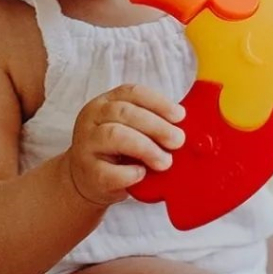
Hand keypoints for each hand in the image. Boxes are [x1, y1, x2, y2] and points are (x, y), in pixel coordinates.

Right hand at [63, 85, 185, 205]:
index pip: (132, 92)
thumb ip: (153, 124)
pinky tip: (142, 174)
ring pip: (115, 135)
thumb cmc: (117, 153)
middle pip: (124, 112)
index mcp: (105, 103)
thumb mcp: (130, 130)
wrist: (86, 181)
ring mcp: (86, 145)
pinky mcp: (89, 173)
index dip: (159, 102)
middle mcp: (91, 119)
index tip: (180, 115)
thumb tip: (186, 128)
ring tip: (165, 161)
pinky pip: (110, 171)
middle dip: (157, 126)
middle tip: (178, 141)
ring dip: (146, 148)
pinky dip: (130, 173)